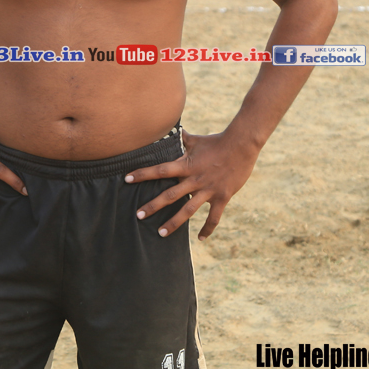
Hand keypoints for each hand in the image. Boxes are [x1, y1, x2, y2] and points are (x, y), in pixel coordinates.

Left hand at [125, 129, 259, 239]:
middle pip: (170, 195)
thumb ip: (182, 139)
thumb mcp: (196, 140)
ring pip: (188, 210)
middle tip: (139, 215)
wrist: (241, 145)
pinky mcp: (222, 197)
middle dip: (153, 206)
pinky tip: (200, 238)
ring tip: (161, 233)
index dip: (143, 174)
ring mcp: (208, 190)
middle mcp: (194, 179)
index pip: (160, 170)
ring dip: (174, 223)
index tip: (127, 179)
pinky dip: (207, 228)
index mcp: (186, 165)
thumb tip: (172, 129)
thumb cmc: (216, 141)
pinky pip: (214, 217)